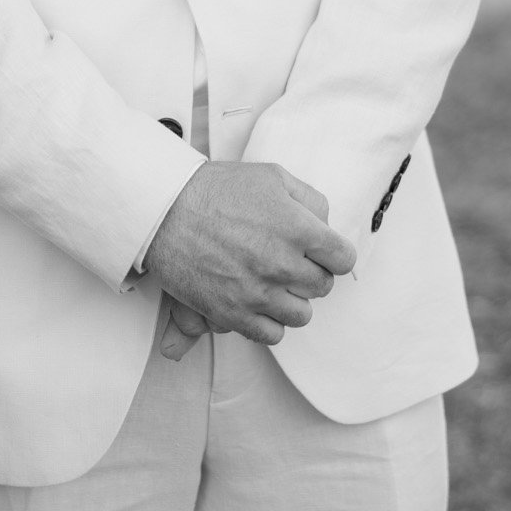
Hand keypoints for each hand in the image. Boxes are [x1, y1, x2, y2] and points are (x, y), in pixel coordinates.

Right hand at [143, 162, 355, 349]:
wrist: (166, 209)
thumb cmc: (217, 189)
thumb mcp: (272, 177)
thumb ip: (310, 201)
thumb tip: (325, 227)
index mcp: (298, 229)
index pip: (344, 260)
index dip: (333, 253)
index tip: (320, 251)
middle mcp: (283, 264)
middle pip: (322, 287)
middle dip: (310, 272)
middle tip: (288, 259)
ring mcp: (259, 293)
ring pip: (301, 315)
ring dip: (291, 299)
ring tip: (272, 280)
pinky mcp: (233, 314)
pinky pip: (272, 334)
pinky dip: (269, 321)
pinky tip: (257, 300)